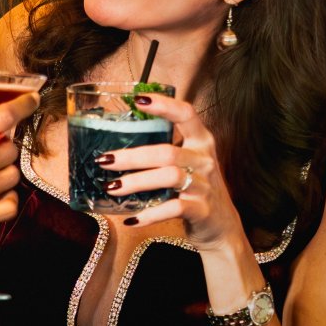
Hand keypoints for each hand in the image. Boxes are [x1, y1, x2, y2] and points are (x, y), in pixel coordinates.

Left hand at [99, 92, 241, 250]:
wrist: (221, 225)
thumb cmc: (196, 188)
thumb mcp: (188, 162)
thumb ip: (165, 149)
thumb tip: (118, 143)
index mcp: (201, 141)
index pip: (186, 114)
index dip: (164, 105)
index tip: (138, 100)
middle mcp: (204, 159)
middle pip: (166, 152)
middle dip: (131, 156)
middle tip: (104, 160)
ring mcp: (205, 185)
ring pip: (169, 177)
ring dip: (136, 182)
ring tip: (111, 187)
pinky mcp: (202, 210)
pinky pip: (173, 209)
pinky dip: (149, 214)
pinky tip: (131, 219)